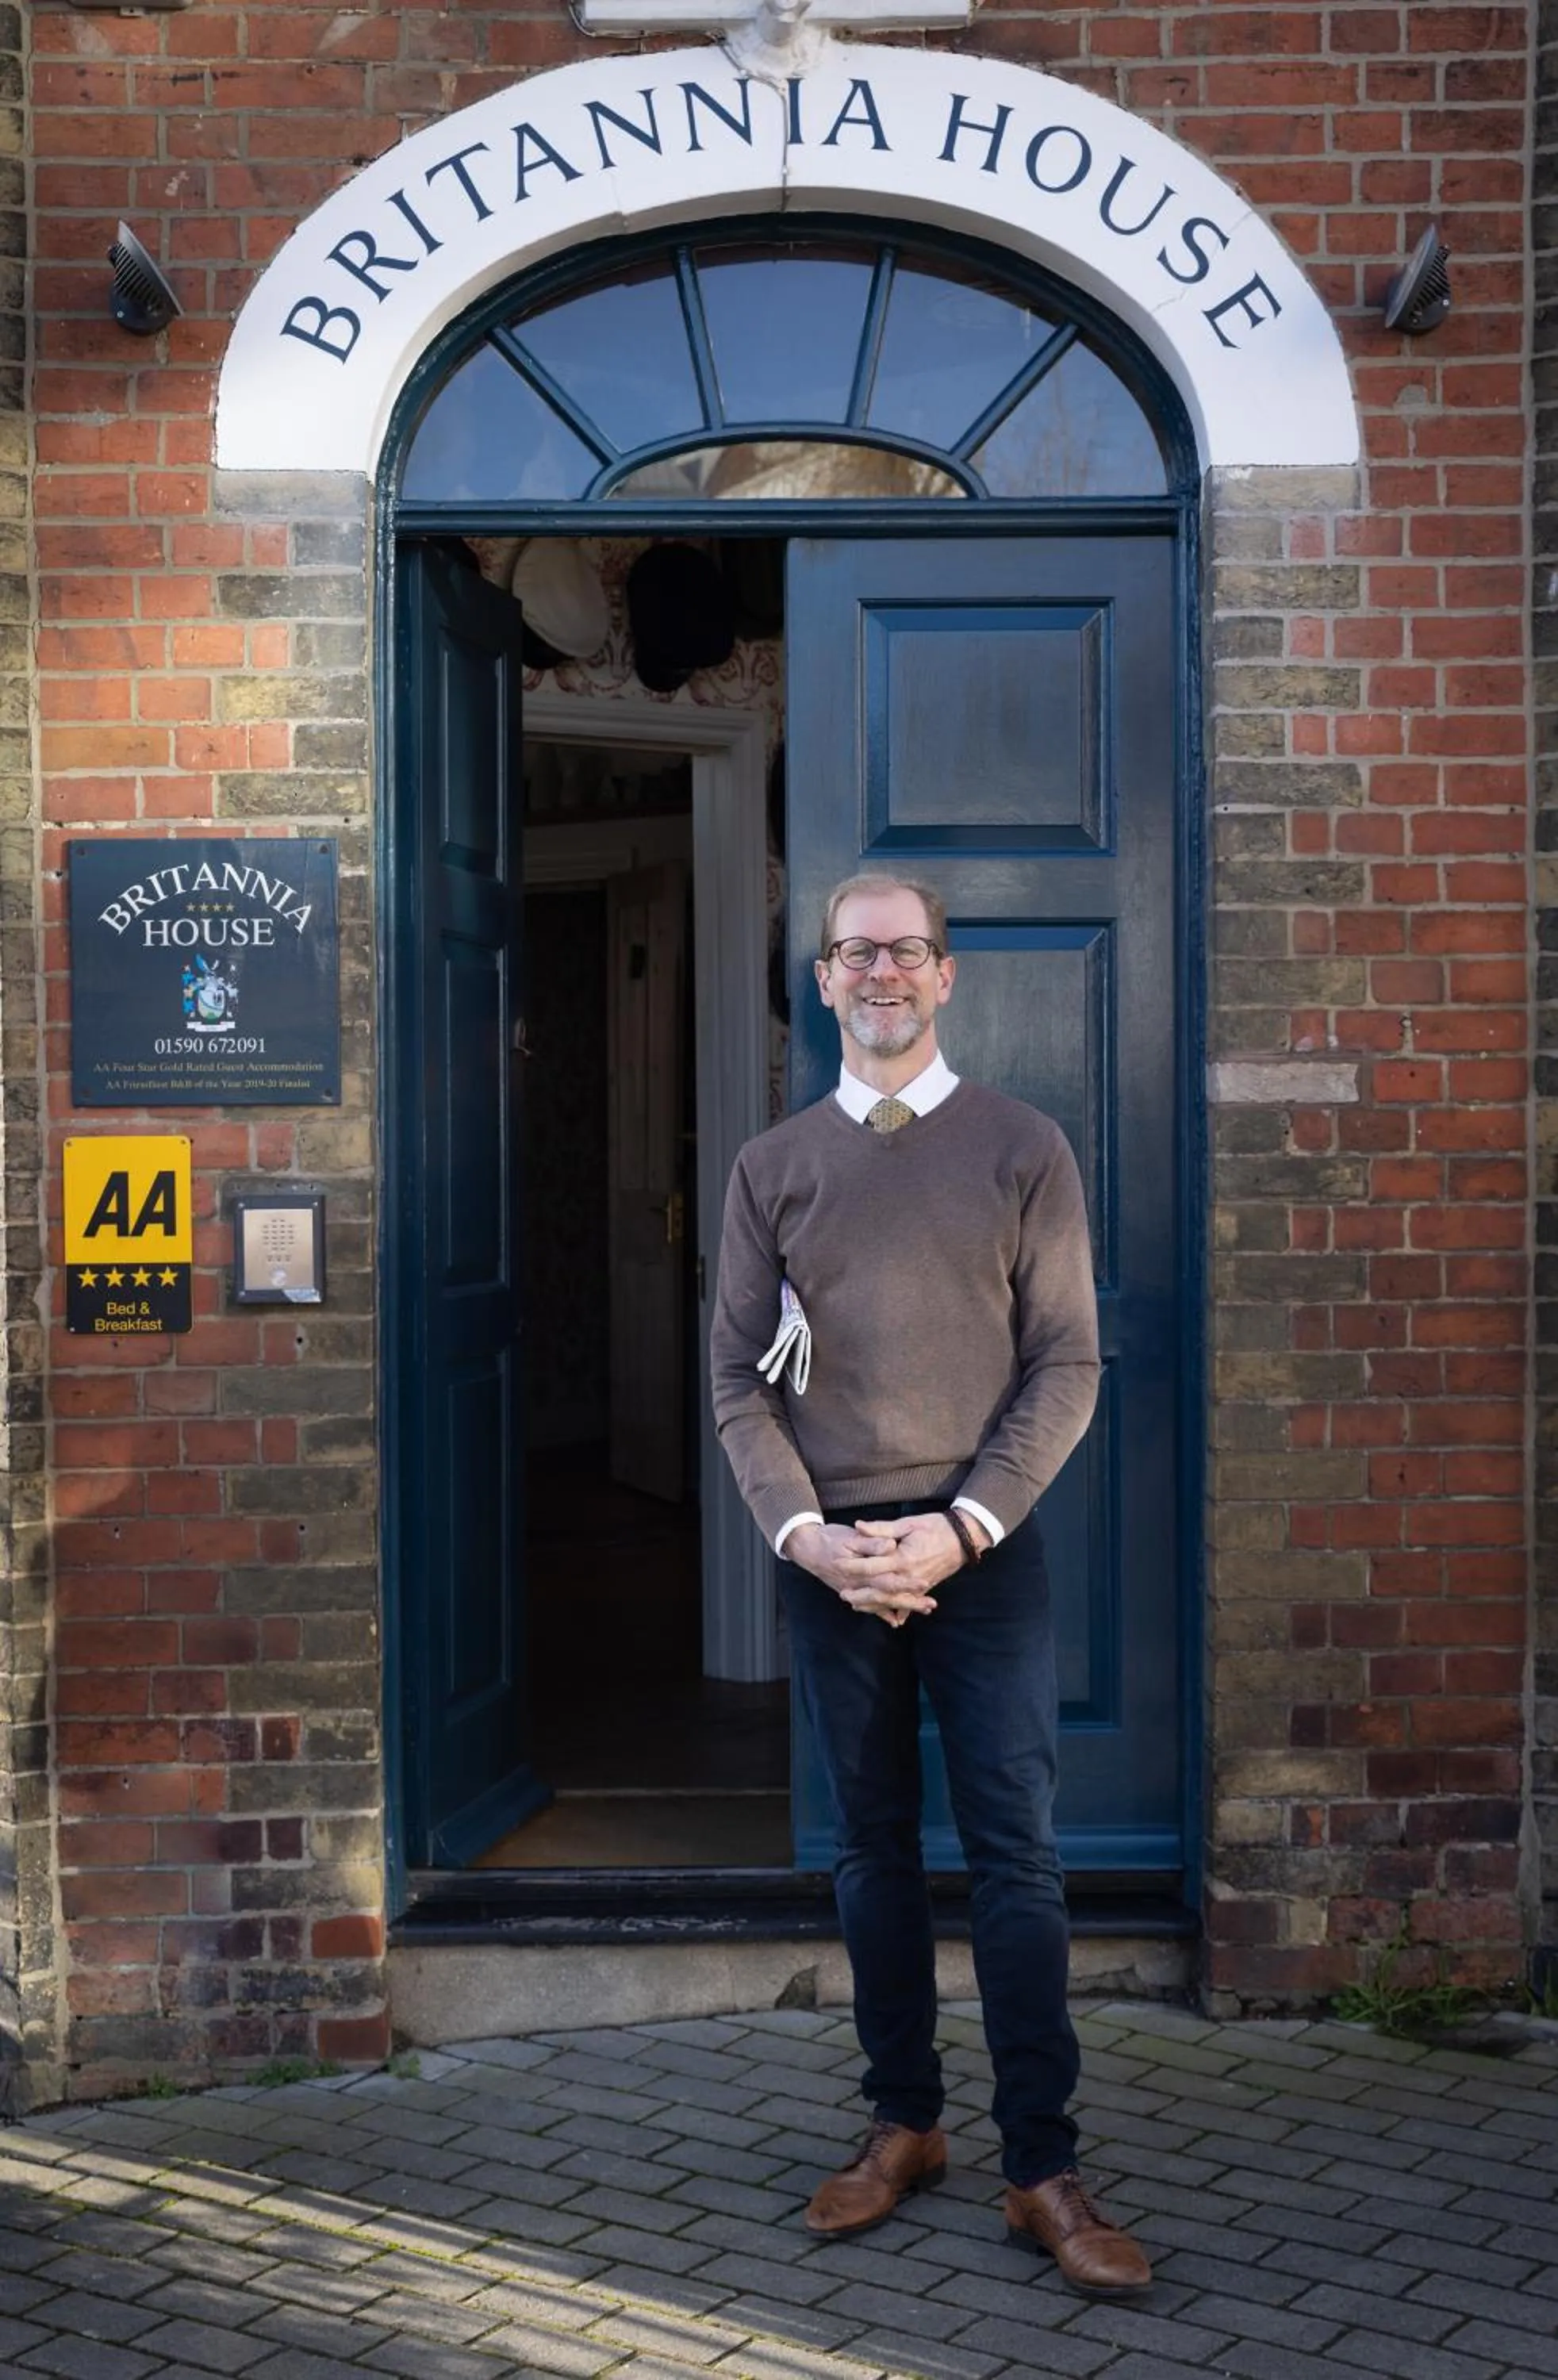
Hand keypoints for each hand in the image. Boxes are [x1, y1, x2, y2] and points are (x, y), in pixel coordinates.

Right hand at [785, 1522, 936, 1624]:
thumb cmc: (830, 1539)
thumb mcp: (851, 1536)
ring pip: (882, 1604)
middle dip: (910, 1601)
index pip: (887, 1579)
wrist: (808, 1549)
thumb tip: (891, 1545)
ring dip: (903, 1607)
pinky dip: (883, 1614)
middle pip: (888, 1597)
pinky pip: (870, 1607)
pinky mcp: (854, 1592)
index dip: (906, 1583)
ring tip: (924, 1609)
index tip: (925, 1584)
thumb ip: (872, 1541)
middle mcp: (858, 1585)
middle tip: (931, 1604)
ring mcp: (856, 1591)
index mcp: (860, 1570)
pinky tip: (896, 1620)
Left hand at [849, 1511, 981, 1600]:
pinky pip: (910, 1603)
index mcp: (902, 1558)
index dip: (852, 1565)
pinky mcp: (926, 1588)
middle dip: (860, 1593)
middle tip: (842, 1594)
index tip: (836, 1564)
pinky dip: (900, 1611)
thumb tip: (858, 1527)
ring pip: (892, 1600)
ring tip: (857, 1605)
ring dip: (874, 1604)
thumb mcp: (907, 1524)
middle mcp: (909, 1576)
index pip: (871, 1565)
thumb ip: (882, 1529)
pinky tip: (892, 1619)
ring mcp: (918, 1585)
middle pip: (879, 1589)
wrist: (963, 1538)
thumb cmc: (935, 1527)